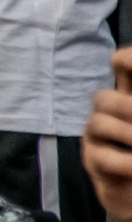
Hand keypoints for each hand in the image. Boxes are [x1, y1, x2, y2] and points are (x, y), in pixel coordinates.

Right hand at [83, 46, 131, 221]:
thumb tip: (130, 107)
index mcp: (128, 97)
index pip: (120, 66)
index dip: (126, 60)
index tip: (122, 64)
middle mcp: (107, 112)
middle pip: (102, 97)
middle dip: (127, 107)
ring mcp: (96, 136)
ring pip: (98, 123)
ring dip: (127, 134)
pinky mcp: (92, 161)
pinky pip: (102, 156)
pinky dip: (124, 162)